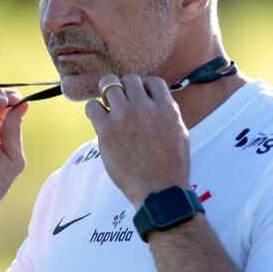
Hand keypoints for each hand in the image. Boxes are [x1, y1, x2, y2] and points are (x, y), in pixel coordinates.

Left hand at [85, 74, 190, 206]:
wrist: (159, 191)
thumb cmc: (171, 167)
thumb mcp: (180, 133)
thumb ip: (168, 112)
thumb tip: (156, 100)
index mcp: (166, 108)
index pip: (152, 81)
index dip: (145, 88)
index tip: (141, 99)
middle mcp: (145, 108)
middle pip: (129, 79)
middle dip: (126, 88)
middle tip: (123, 102)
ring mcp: (124, 118)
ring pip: (108, 85)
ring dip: (108, 94)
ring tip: (109, 106)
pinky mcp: (106, 131)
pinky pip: (92, 106)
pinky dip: (94, 109)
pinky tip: (99, 118)